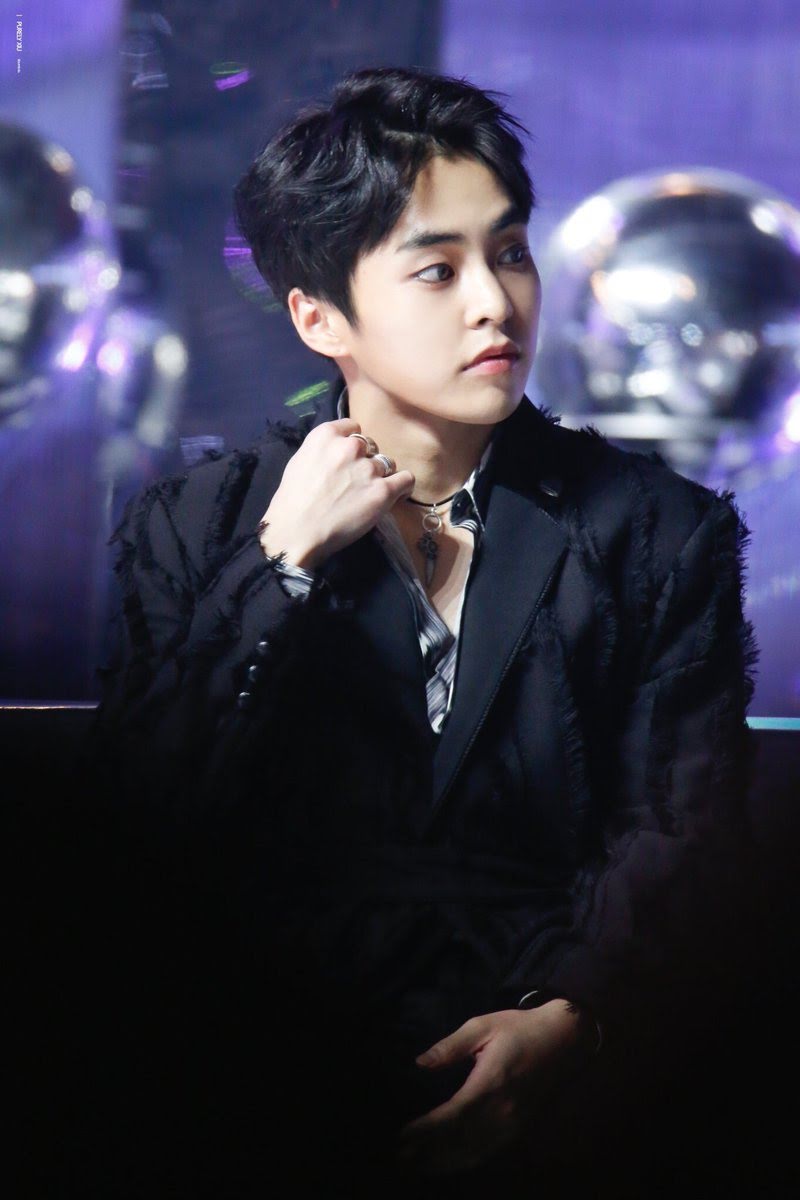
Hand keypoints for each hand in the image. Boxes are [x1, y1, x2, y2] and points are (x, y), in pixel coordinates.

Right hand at [258, 418, 414, 569]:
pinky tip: (397, 495)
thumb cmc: (292, 502)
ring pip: (387, 463)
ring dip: (381, 475)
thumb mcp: (300, 461)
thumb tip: (336, 452)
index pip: (353, 427)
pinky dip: (403, 486)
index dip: (353, 444)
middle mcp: (350, 446)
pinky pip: (406, 480)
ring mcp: (368, 468)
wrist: (297, 531)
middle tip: (356, 482)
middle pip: (371, 446)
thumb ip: (323, 450)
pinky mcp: (383, 491)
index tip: (350, 458)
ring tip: (370, 494)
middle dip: (366, 460)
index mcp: (326, 435)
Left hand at [396, 1000, 591, 1176]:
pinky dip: (467, 1161)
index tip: (402, 1135)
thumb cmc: (518, 1028)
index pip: (453, 1115)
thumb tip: (420, 1063)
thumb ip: (450, 1046)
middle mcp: (503, 1110)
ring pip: (475, 1152)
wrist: (562, 1039)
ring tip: (416, 1166)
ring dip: (444, 1162)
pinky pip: (490, 1151)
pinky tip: (449, 1164)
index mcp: (490, 1083)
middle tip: (399, 1159)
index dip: (426, 1129)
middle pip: (460, 1140)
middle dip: (428, 1152)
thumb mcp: (482, 1026)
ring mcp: (514, 1123)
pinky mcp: (520, 1127)